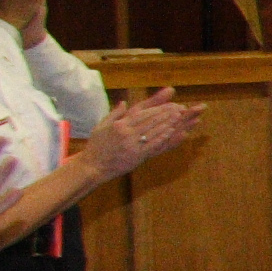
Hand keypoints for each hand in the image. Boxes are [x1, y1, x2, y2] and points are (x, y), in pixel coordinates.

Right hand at [84, 89, 199, 178]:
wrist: (92, 167)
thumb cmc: (96, 147)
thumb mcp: (100, 127)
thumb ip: (114, 114)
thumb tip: (124, 102)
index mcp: (119, 125)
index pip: (142, 114)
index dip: (157, 109)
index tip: (168, 105)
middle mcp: (126, 133)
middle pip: (150, 120)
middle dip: (166, 114)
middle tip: (179, 108)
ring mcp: (131, 144)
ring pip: (153, 131)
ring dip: (167, 123)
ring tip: (179, 117)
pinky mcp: (136, 155)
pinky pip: (152, 144)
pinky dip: (162, 137)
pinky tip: (171, 132)